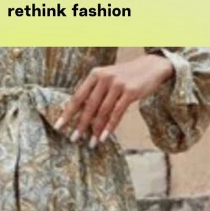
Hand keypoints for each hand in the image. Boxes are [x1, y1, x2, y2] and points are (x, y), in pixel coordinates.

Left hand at [55, 53, 173, 145]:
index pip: (78, 96)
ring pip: (102, 112)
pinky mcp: (130, 92)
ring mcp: (118, 84)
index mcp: (95, 74)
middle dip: (80, 124)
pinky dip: (109, 127)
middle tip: (74, 139)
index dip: (68, 113)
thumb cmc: (125, 77)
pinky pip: (117, 113)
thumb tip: (81, 116)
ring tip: (90, 143)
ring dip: (95, 130)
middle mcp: (104, 77)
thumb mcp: (107, 79)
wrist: (151, 67)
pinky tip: (104, 137)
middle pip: (89, 106)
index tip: (59, 126)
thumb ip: (94, 93)